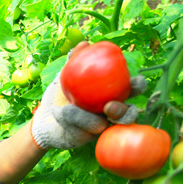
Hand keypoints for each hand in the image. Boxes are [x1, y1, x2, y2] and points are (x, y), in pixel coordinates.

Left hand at [31, 44, 146, 150]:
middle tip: (109, 106)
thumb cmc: (60, 94)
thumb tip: (86, 43)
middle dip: (124, 112)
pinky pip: (79, 132)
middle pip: (127, 115)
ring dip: (87, 118)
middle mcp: (109, 114)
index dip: (138, 87)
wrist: (44, 117)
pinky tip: (60, 111)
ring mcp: (98, 129)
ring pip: (102, 126)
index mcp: (112, 95)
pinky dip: (68, 119)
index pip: (132, 91)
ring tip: (71, 109)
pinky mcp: (84, 139)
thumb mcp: (66, 75)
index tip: (135, 82)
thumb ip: (76, 60)